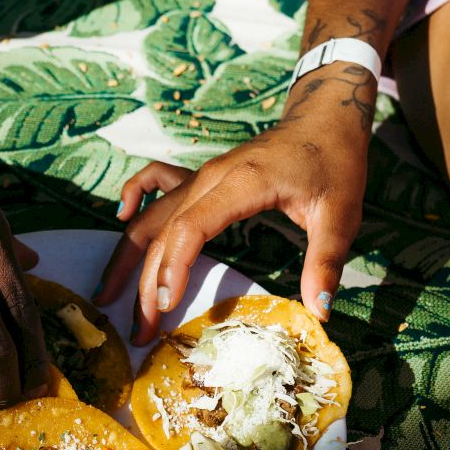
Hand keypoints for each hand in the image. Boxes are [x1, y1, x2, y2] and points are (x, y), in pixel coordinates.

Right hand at [93, 103, 369, 345]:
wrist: (325, 119)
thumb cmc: (335, 163)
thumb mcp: (341, 215)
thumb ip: (326, 264)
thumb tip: (321, 313)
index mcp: (241, 184)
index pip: (191, 228)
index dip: (173, 268)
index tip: (165, 306)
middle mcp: (210, 178)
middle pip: (163, 231)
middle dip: (145, 283)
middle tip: (139, 330)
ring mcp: (201, 176)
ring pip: (152, 216)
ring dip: (128, 256)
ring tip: (108, 296)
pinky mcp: (201, 177)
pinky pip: (155, 183)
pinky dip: (134, 197)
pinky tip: (124, 218)